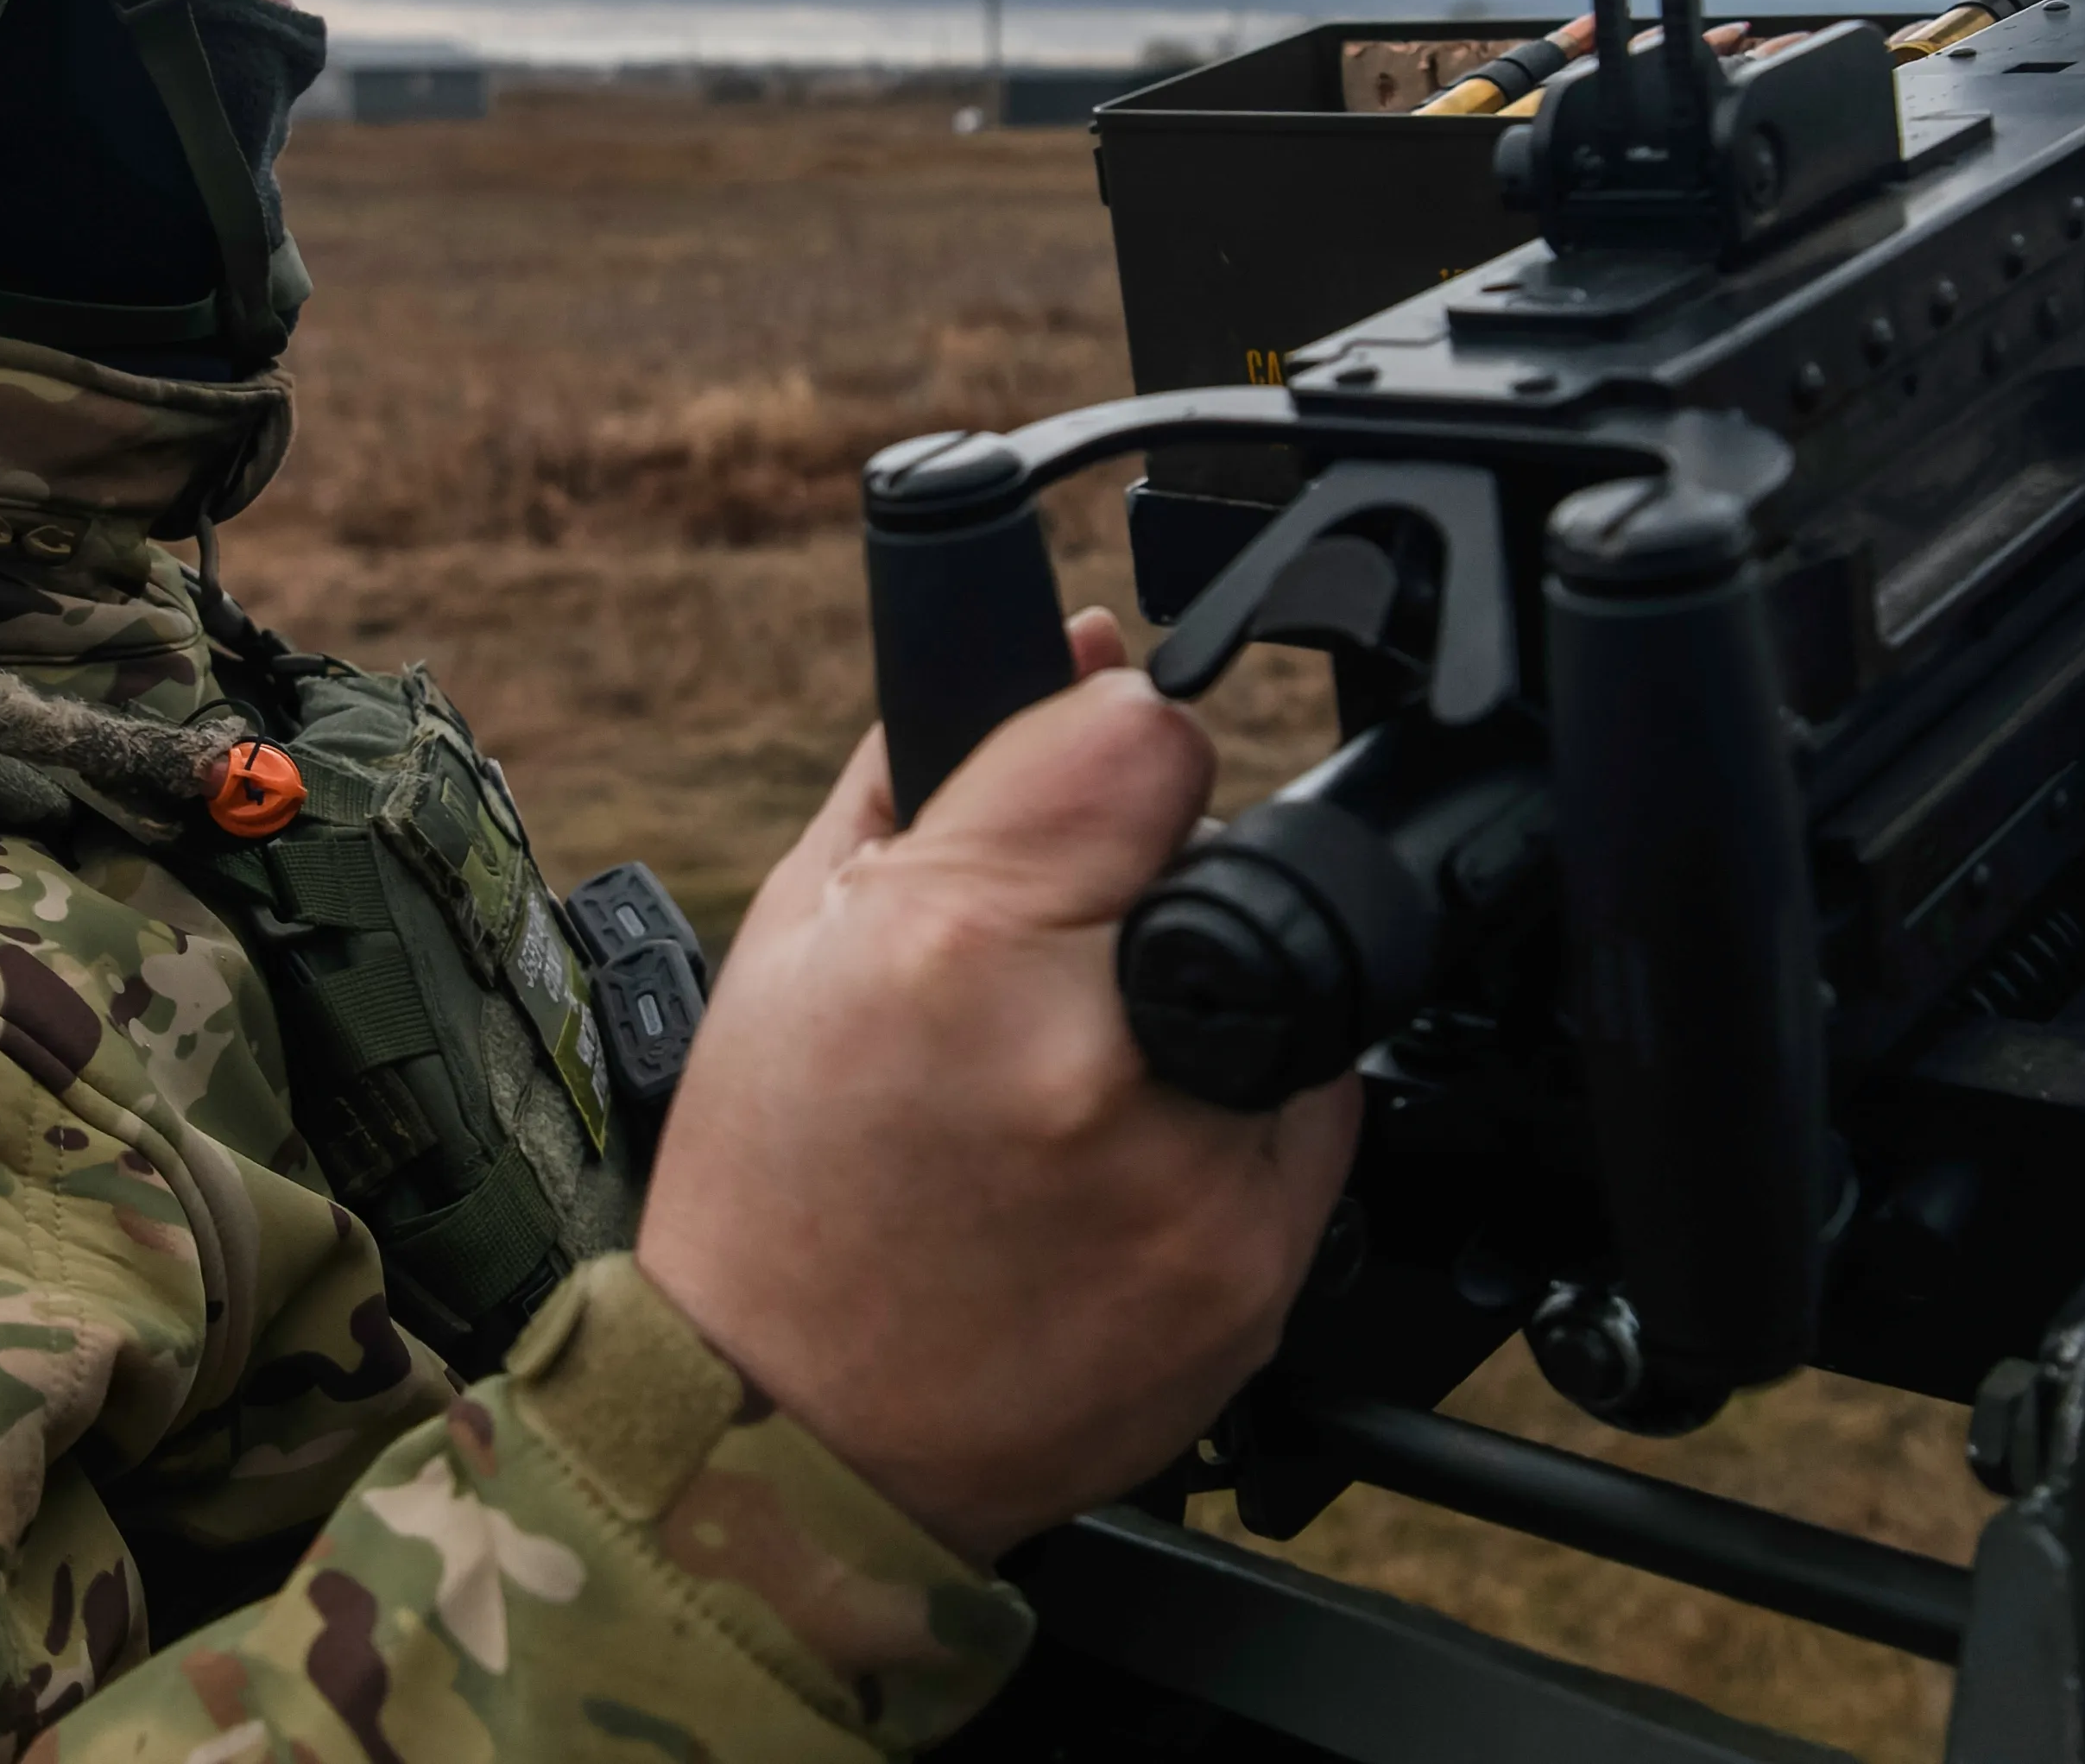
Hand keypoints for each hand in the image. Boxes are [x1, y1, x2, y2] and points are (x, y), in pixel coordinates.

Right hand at [636, 611, 1362, 1562]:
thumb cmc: (776, 1193)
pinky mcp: (1254, 1275)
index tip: (1080, 802)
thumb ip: (939, 759)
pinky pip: (1308, 1123)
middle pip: (1223, 857)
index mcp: (958, 945)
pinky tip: (1120, 1169)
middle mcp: (1090, 1058)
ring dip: (1201, 1009)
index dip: (1111, 751)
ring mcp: (1188, 1179)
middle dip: (1150, 887)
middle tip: (1058, 971)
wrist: (790, 1446)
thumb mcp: (798, 937)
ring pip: (1280, 992)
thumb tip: (1072, 638)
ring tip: (1077, 1086)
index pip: (1146, 732)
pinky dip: (1236, 1123)